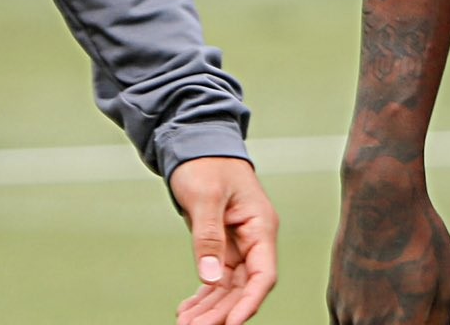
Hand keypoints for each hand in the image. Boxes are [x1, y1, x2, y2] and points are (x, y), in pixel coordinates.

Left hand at [169, 155, 278, 324]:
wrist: (195, 143)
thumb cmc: (207, 162)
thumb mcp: (206, 196)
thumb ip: (208, 237)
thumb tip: (211, 277)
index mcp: (260, 225)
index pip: (263, 274)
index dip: (249, 303)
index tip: (230, 324)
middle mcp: (253, 239)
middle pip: (243, 287)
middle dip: (222, 311)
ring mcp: (237, 244)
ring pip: (228, 288)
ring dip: (210, 308)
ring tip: (186, 324)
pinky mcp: (221, 245)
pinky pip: (217, 278)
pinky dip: (204, 295)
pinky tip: (188, 310)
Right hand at [328, 157, 449, 323]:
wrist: (379, 199)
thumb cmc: (420, 239)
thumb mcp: (448, 285)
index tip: (414, 321)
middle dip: (398, 324)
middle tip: (406, 312)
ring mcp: (347, 316)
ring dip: (377, 322)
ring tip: (390, 297)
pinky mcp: (333, 301)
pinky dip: (361, 322)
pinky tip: (376, 305)